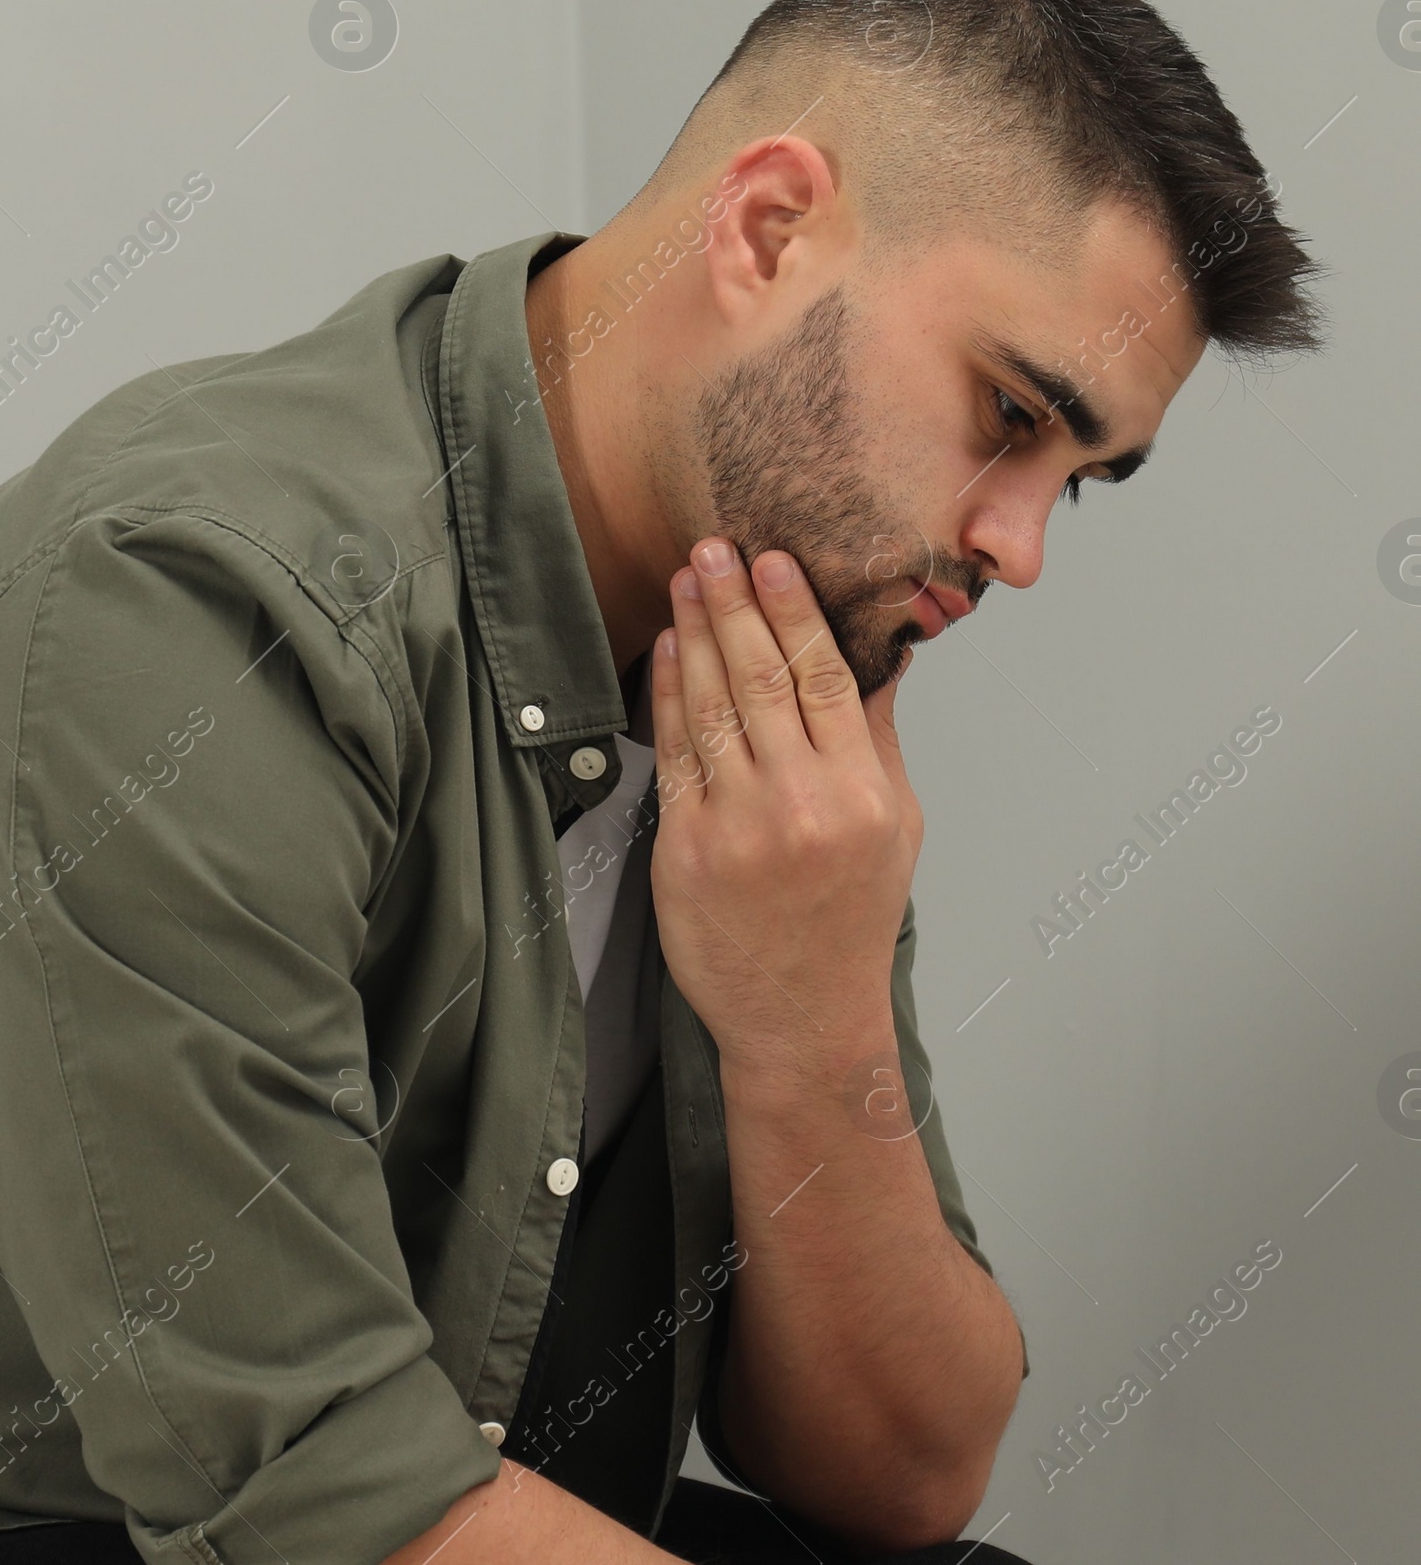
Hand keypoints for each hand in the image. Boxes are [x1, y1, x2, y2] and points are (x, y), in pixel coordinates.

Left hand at [649, 537, 921, 1081]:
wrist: (801, 1017)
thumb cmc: (850, 919)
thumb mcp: (896, 827)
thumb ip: (878, 738)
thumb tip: (881, 655)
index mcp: (861, 793)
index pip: (826, 678)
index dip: (795, 611)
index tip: (774, 559)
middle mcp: (802, 804)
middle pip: (763, 678)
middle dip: (736, 603)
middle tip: (715, 547)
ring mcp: (739, 826)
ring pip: (713, 706)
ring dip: (695, 632)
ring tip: (686, 580)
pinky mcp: (687, 848)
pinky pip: (675, 752)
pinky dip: (668, 693)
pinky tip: (667, 649)